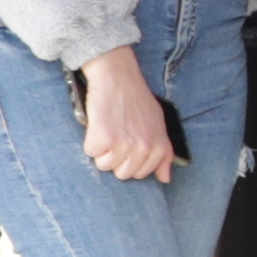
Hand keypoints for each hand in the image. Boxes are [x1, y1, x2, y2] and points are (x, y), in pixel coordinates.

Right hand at [76, 44, 176, 184]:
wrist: (118, 76)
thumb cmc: (136, 99)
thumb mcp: (158, 124)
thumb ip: (164, 153)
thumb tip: (165, 179)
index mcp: (158, 147)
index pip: (141, 174)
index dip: (130, 160)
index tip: (128, 143)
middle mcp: (143, 149)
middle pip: (122, 174)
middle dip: (116, 157)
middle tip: (117, 135)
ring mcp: (124, 145)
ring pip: (105, 165)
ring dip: (102, 150)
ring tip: (108, 128)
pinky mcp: (103, 139)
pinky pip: (91, 153)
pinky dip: (90, 140)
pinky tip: (98, 125)